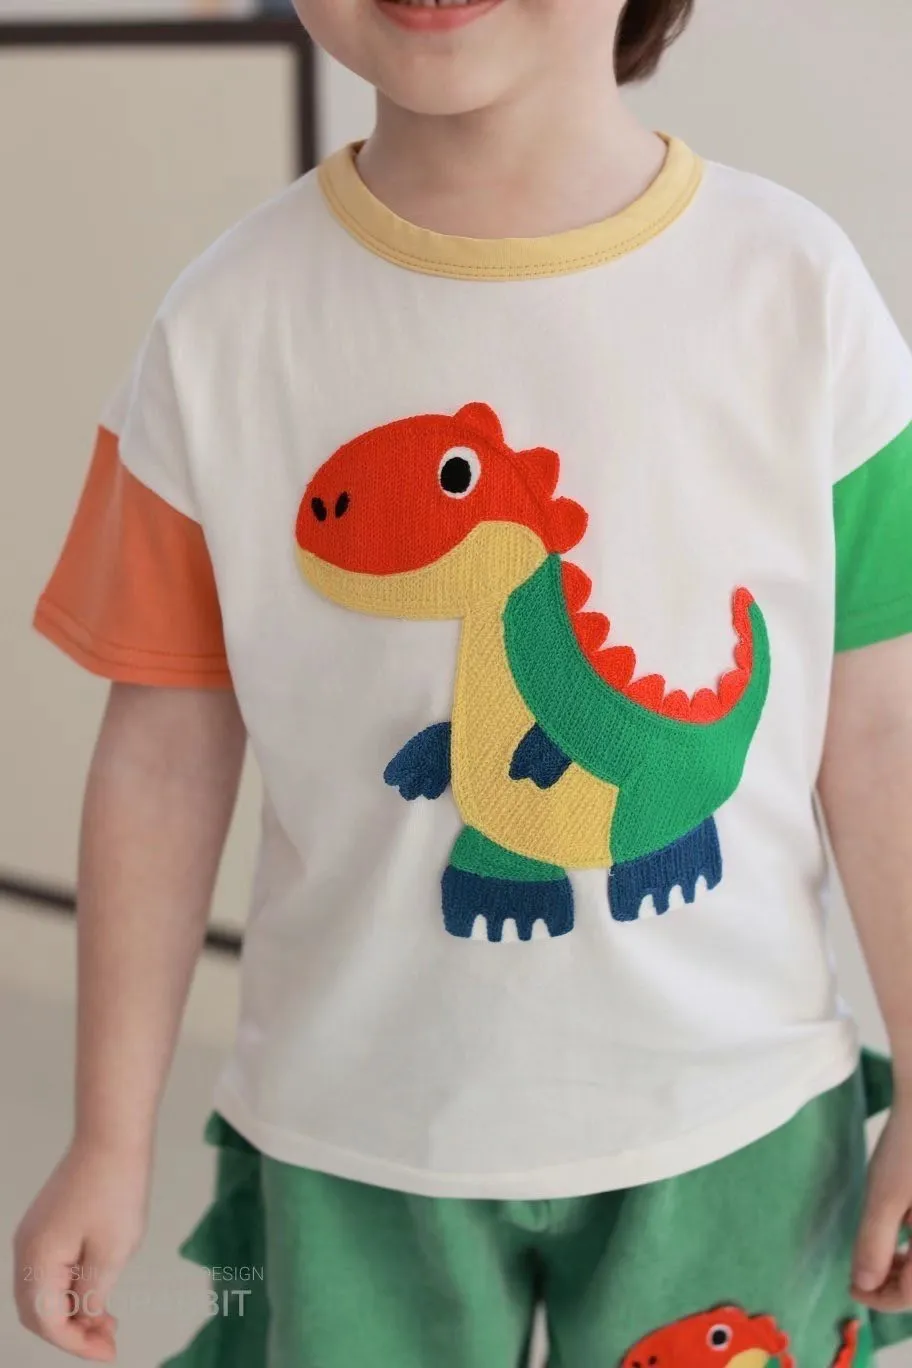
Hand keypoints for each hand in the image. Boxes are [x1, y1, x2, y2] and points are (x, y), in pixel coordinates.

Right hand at [13, 1139, 150, 1360]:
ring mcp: (33, 1234)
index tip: (110, 1352)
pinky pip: (49, 1269)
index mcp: (37, 1260)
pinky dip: (70, 1287)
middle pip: (36, 1311)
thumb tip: (83, 1320)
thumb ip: (93, 1293)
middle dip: (71, 1332)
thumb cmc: (116, 1190)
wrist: (112, 1136)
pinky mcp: (46, 1223)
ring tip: (109, 1319)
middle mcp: (25, 1250)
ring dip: (70, 1310)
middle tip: (109, 1340)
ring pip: (41, 1292)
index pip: (47, 1322)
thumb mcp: (113, 1251)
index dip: (76, 1344)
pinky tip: (99, 1289)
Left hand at [852, 1098, 911, 1310]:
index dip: (880, 1300)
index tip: (851, 1289)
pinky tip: (902, 1228)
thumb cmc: (910, 1146)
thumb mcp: (885, 1195)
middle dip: (894, 1285)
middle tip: (861, 1274)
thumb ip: (874, 1243)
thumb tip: (862, 1284)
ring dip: (907, 1267)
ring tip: (879, 1252)